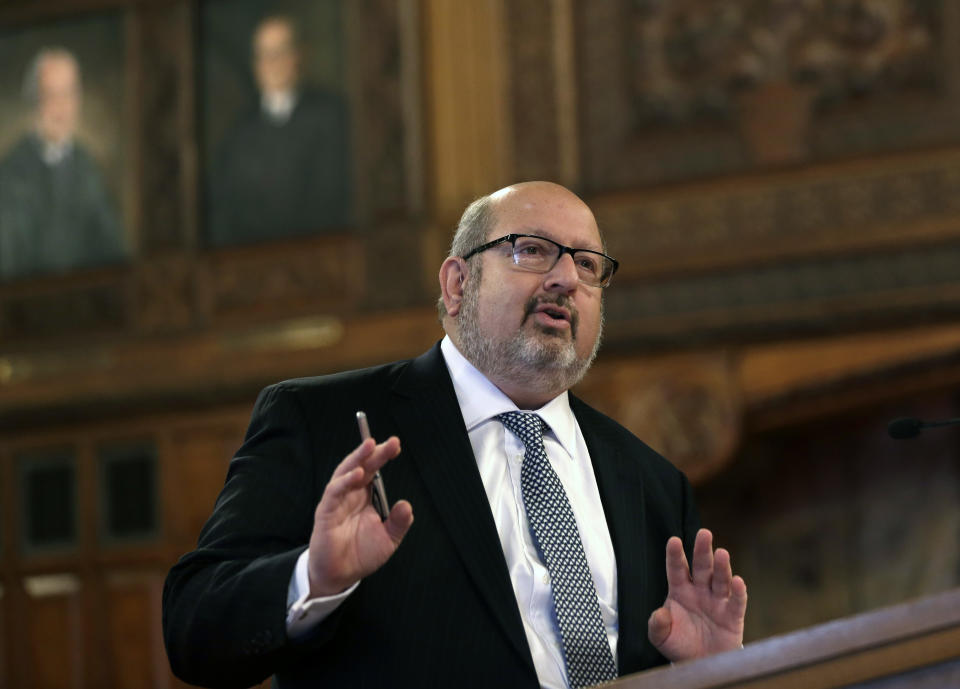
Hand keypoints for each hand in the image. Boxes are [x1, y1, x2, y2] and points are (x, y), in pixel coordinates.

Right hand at [307, 436, 413, 596]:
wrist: (340, 575)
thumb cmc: (361, 554)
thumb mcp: (388, 539)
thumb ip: (399, 523)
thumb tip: (406, 505)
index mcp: (366, 496)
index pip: (374, 470)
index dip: (383, 456)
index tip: (396, 445)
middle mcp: (351, 494)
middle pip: (362, 466)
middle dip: (374, 452)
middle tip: (391, 442)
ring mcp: (337, 501)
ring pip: (345, 473)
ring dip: (357, 459)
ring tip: (370, 447)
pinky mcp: (326, 513)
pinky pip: (334, 493)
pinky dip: (344, 482)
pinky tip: (357, 475)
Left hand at [647, 528, 746, 661]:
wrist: (700, 666)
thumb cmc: (679, 645)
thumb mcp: (661, 636)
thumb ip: (657, 625)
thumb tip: (660, 614)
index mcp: (680, 591)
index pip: (677, 569)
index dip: (675, 555)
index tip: (673, 541)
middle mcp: (700, 591)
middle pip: (702, 567)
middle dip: (702, 551)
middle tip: (704, 533)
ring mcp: (717, 602)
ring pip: (720, 579)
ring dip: (721, 567)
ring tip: (721, 553)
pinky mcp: (733, 616)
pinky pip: (736, 602)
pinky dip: (738, 592)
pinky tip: (737, 581)